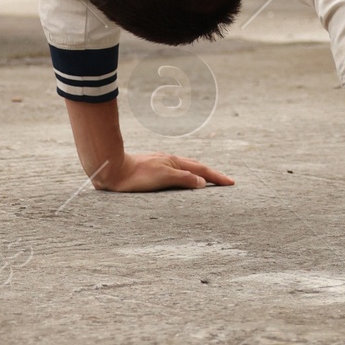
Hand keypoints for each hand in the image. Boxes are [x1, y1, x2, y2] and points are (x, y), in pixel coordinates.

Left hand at [96, 152, 234, 192]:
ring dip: (199, 175)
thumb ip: (183, 179)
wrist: (113, 169)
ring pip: (185, 169)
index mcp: (175, 163)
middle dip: (211, 174)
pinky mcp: (152, 170)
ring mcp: (161, 164)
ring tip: (207, 182)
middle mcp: (170, 161)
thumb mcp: (163, 177)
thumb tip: (202, 182)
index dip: (217, 177)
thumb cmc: (137, 175)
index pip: (201, 170)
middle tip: (224, 182)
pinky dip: (186, 177)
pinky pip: (175, 173)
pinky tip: (180, 182)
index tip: (231, 182)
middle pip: (196, 167)